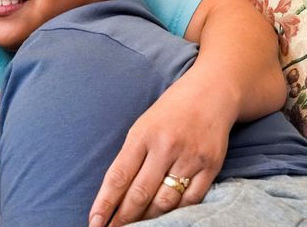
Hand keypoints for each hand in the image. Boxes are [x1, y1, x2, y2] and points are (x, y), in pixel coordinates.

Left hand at [88, 69, 230, 225]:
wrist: (211, 92)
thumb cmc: (171, 112)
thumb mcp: (143, 126)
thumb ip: (132, 157)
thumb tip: (116, 195)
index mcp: (142, 134)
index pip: (119, 176)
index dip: (105, 203)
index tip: (95, 222)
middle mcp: (166, 146)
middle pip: (140, 194)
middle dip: (124, 218)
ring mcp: (189, 157)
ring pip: (165, 202)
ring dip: (149, 219)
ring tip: (138, 226)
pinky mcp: (210, 166)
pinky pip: (191, 200)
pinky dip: (177, 212)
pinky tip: (166, 217)